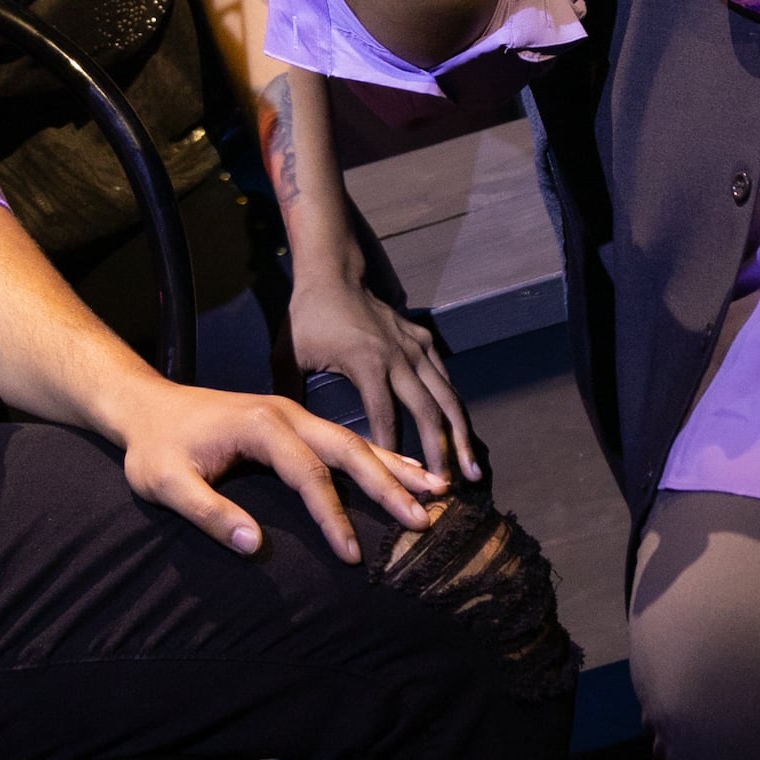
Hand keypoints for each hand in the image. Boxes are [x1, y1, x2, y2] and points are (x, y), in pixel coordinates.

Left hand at [108, 373, 443, 566]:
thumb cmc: (153, 448)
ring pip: (355, 440)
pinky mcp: (295, 422)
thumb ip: (207, 512)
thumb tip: (255, 547)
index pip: (308, 474)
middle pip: (348, 448)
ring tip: (438, 490)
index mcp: (260, 424)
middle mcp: (286, 413)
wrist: (146, 406)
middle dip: (388, 484)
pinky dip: (381, 455)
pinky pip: (346, 438)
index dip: (333, 515)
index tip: (353, 554)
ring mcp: (295, 414)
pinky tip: (408, 470)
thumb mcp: (164, 483)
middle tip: (424, 518)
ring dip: (396, 466)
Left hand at [289, 262, 481, 481]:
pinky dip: (454, 406)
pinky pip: (444, 377)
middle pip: (428, 411)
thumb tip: (287, 439)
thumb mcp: (288, 356)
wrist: (332, 273)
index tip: (399, 484)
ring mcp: (415, 347)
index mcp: (366, 363)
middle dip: (441, 451)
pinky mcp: (423, 339)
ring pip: (447, 396)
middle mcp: (399, 356)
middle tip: (450, 486)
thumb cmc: (307, 317)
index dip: (393, 452)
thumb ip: (290, 397)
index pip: (386, 416)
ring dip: (461, 434)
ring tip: (472, 468)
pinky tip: (462, 432)